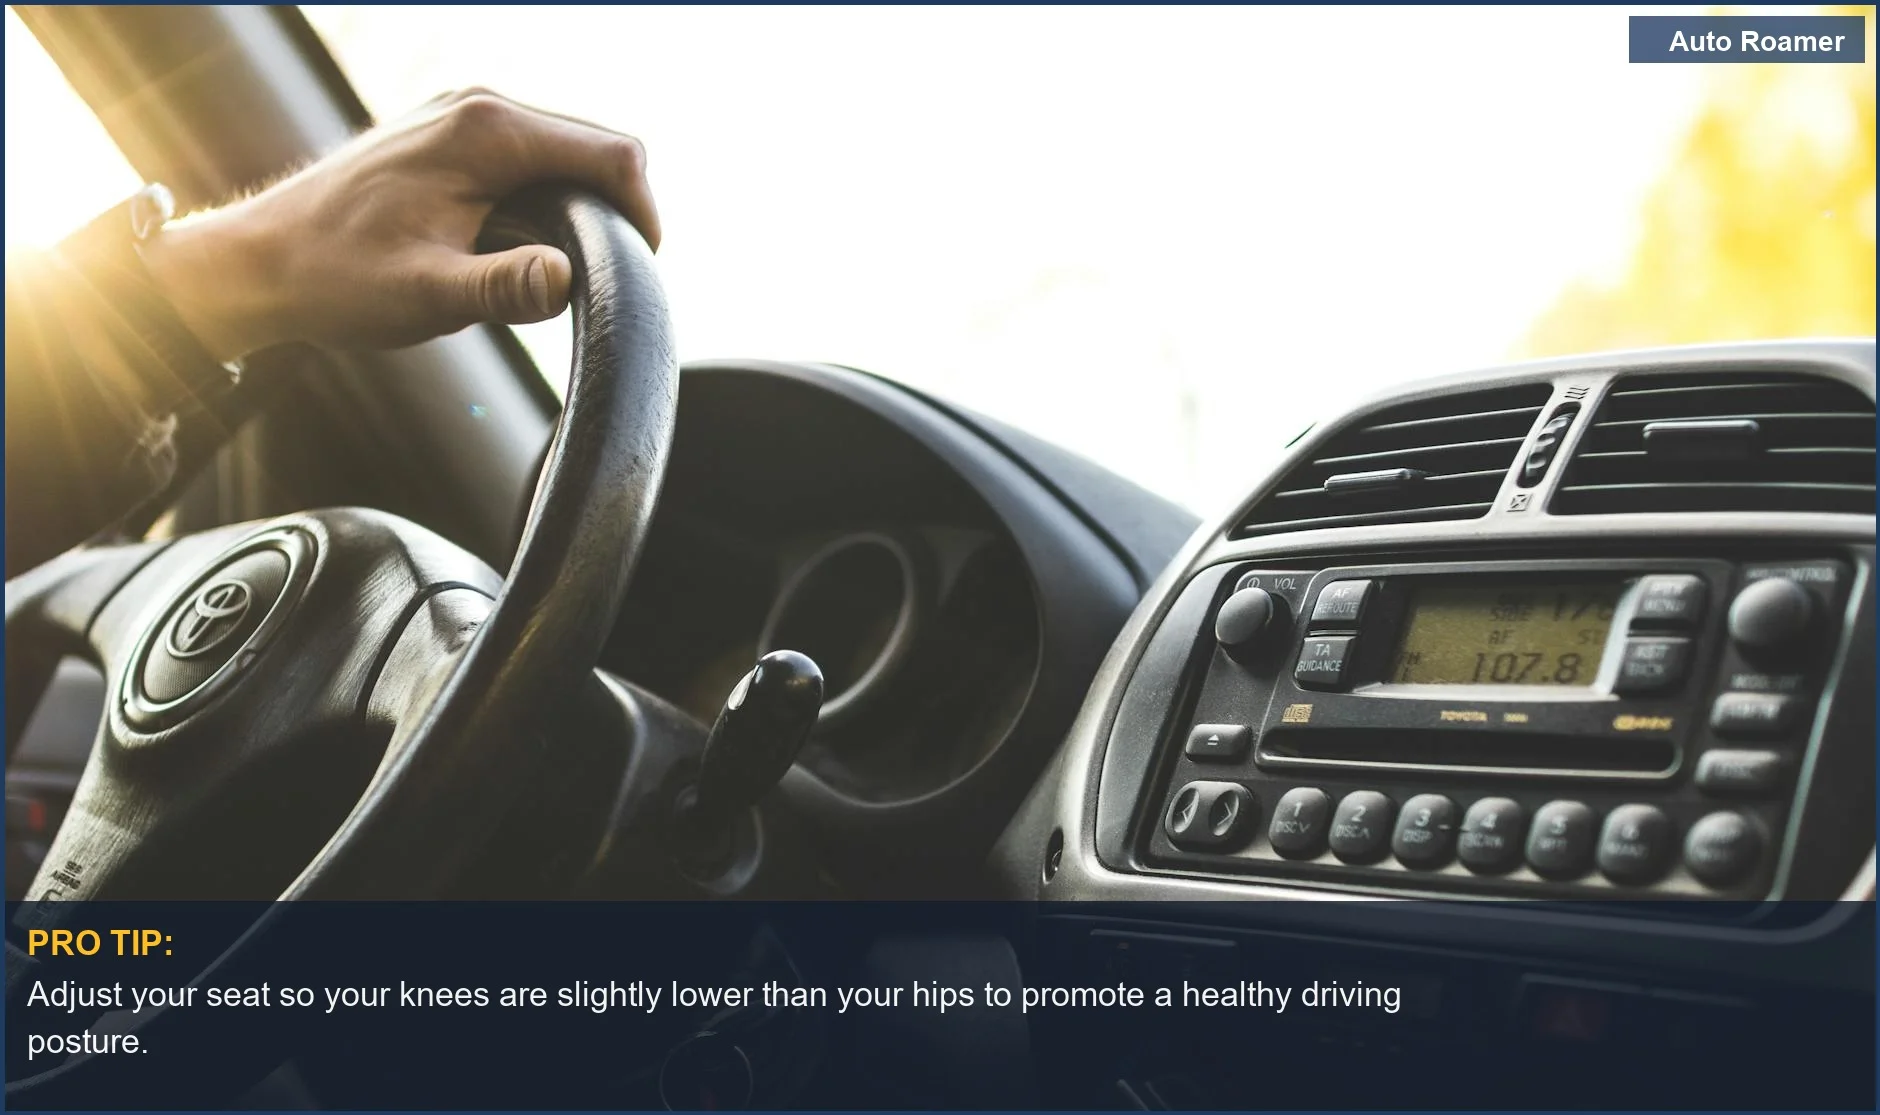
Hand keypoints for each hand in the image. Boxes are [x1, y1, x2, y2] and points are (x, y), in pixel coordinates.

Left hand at [139, 89, 659, 360]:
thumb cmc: (337, 278)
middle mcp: (479, 108)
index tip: (640, 272)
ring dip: (582, 208)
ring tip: (564, 271)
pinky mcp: (451, 138)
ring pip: (565, 153)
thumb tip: (567, 280)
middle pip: (596, 147)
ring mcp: (463, 117)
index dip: (643, 213)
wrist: (258, 263)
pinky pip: (531, 159)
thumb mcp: (428, 295)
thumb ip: (504, 288)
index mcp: (486, 132)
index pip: (612, 155)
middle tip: (607, 283)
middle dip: (616, 210)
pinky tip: (525, 249)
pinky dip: (548, 201)